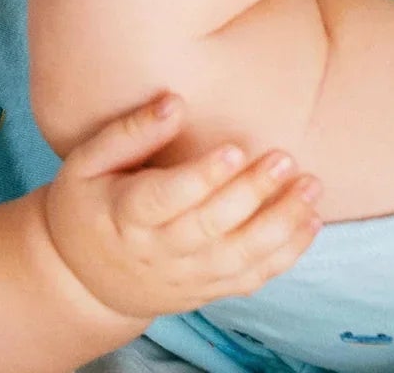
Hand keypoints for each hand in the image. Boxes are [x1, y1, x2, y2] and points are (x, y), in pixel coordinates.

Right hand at [42, 94, 322, 319]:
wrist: (81, 280)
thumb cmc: (86, 205)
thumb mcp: (86, 163)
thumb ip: (128, 133)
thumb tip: (175, 103)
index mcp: (123, 215)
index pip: (167, 198)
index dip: (202, 176)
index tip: (235, 148)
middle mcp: (157, 251)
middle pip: (211, 225)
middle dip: (252, 192)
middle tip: (284, 157)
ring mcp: (185, 276)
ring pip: (239, 256)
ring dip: (281, 224)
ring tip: (311, 187)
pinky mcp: (206, 290)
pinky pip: (252, 278)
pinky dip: (286, 255)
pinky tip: (311, 223)